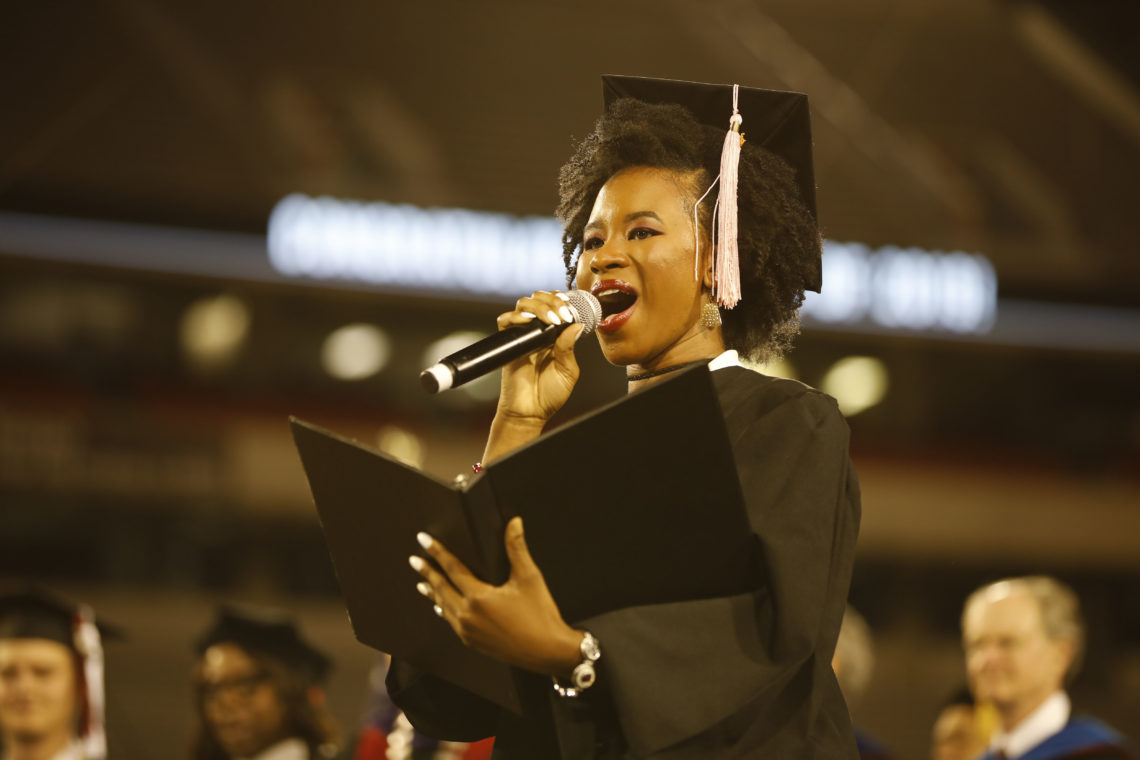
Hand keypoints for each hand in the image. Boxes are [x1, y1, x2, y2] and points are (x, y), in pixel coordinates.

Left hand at [408, 517, 581, 677]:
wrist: (548, 652)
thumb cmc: (540, 614)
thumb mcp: (529, 578)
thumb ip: (517, 548)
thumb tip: (514, 522)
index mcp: (479, 597)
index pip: (452, 568)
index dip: (437, 552)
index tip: (423, 539)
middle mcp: (468, 615)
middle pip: (441, 588)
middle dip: (427, 572)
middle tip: (414, 560)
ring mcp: (468, 631)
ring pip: (444, 606)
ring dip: (432, 592)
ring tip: (422, 582)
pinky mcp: (472, 642)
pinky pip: (451, 622)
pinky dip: (443, 610)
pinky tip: (439, 607)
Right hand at [494, 290, 585, 424]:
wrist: (529, 412)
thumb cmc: (549, 395)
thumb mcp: (567, 371)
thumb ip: (569, 348)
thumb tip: (576, 325)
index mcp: (554, 336)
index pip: (556, 306)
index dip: (562, 300)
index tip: (571, 304)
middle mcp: (537, 332)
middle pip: (539, 299)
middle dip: (552, 300)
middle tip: (562, 312)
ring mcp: (522, 336)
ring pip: (524, 304)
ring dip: (539, 305)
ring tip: (551, 318)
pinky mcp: (508, 343)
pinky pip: (505, 321)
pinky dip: (515, 316)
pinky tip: (529, 321)